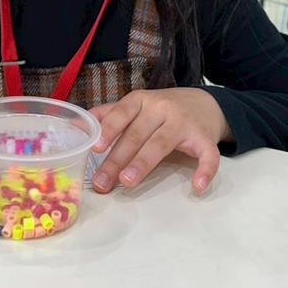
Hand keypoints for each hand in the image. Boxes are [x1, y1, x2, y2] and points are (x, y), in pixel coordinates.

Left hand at [89, 88, 231, 193]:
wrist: (205, 103)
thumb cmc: (163, 109)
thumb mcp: (137, 105)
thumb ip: (111, 115)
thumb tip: (80, 128)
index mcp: (141, 101)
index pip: (122, 113)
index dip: (109, 129)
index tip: (96, 148)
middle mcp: (161, 108)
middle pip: (137, 134)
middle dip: (118, 159)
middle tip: (103, 182)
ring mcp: (184, 123)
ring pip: (162, 143)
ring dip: (144, 163)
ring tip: (128, 182)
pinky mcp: (205, 138)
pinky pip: (207, 154)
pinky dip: (205, 170)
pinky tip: (197, 186)